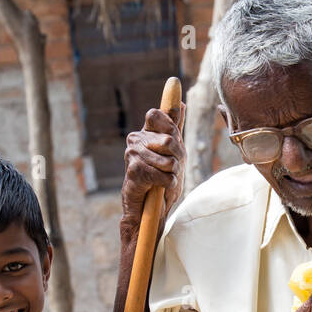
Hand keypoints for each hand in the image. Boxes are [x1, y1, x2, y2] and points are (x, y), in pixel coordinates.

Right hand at [120, 104, 186, 256]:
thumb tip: (179, 102)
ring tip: (162, 179)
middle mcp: (135, 140)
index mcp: (144, 133)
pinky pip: (164, 175)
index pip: (156, 114)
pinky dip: (167, 184)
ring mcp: (132, 155)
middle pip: (169, 140)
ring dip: (172, 174)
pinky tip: (158, 188)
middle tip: (169, 169)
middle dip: (177, 158)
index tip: (172, 142)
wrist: (147, 209)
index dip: (170, 127)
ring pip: (169, 161)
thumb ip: (175, 127)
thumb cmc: (160, 179)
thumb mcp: (173, 151)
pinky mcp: (134, 171)